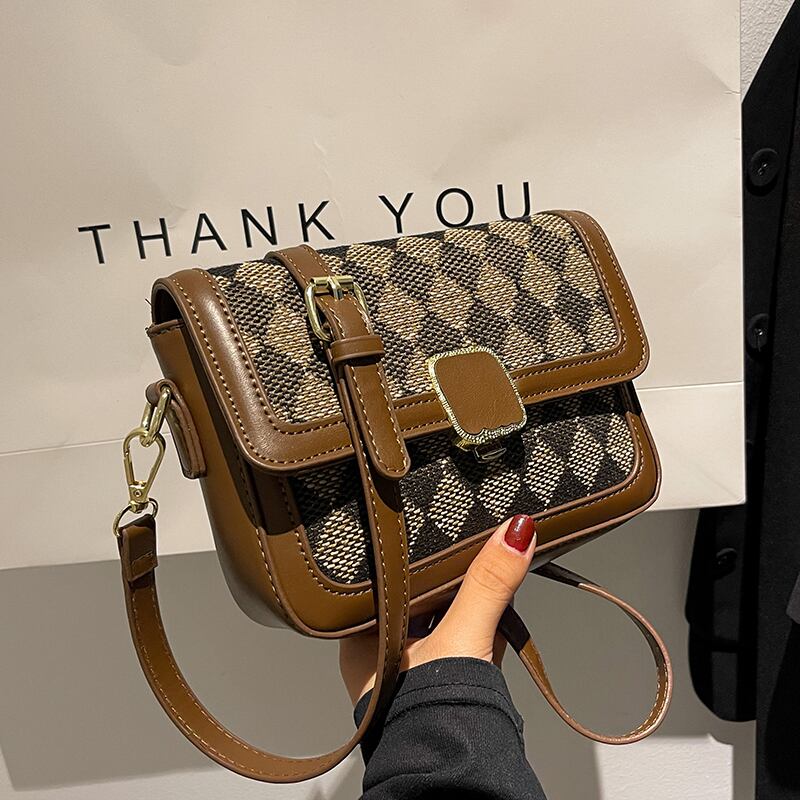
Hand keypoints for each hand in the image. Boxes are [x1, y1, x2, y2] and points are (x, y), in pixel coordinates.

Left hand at [339, 514, 536, 703]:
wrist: (456, 773)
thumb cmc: (429, 716)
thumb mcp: (460, 636)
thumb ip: (487, 584)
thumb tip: (513, 532)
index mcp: (363, 638)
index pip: (383, 579)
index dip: (407, 555)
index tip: (429, 528)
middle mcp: (382, 653)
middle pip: (416, 596)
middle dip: (445, 575)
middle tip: (467, 540)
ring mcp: (413, 669)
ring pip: (440, 617)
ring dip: (466, 598)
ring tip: (485, 564)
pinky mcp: (442, 681)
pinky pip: (460, 638)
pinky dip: (479, 622)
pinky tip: (497, 606)